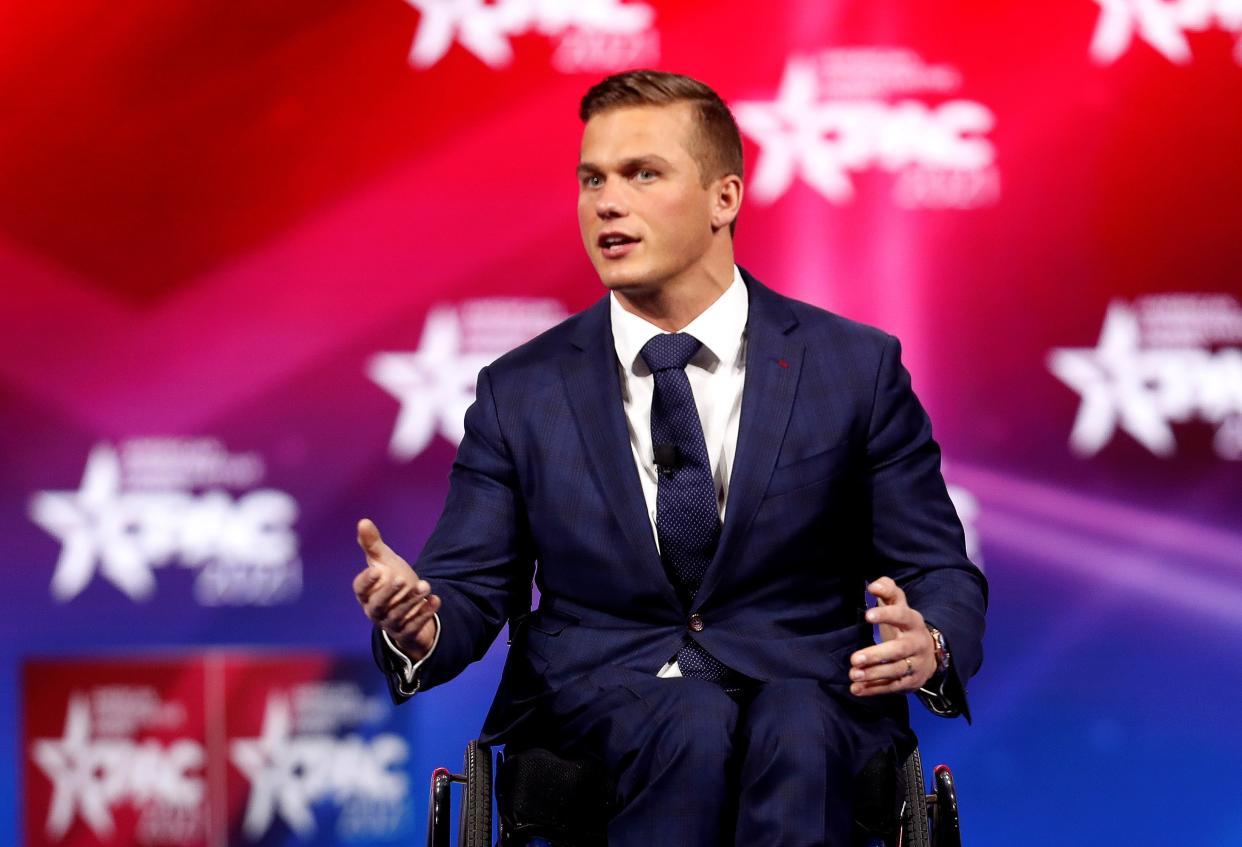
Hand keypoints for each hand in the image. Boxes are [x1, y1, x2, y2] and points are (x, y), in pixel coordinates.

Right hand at [352, 518, 440, 660]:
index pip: (360, 589)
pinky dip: (425, 614)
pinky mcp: (407, 632)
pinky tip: (436, 600)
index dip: (367, 581)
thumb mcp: (383, 561)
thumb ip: (372, 544)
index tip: (377, 570)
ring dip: (412, 601)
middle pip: (378, 605)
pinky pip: (414, 627)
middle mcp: (375, 610)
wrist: (410, 607)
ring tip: (426, 585)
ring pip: (398, 616)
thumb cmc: (392, 580)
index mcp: (366, 593)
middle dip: (390, 593)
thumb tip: (363, 521)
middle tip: (402, 579)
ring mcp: (390, 624)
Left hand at [848, 577, 934, 696]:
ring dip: (873, 675)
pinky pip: (892, 687)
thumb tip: (873, 585)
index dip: (886, 615)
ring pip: (895, 671)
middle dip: (876, 655)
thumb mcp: (898, 604)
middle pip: (898, 650)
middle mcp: (917, 643)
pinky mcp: (910, 682)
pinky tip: (856, 689)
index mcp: (913, 621)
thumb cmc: (904, 624)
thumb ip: (887, 590)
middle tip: (854, 659)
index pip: (901, 616)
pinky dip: (874, 690)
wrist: (930, 653)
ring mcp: (915, 665)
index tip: (867, 615)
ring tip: (853, 674)